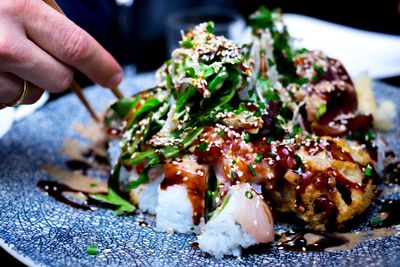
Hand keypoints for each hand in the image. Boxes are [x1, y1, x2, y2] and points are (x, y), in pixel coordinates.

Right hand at [0, 0, 122, 105]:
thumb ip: (46, 18)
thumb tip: (83, 50)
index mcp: (20, 9)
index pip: (76, 46)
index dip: (100, 64)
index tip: (114, 77)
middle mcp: (5, 44)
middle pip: (60, 78)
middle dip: (59, 72)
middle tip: (38, 53)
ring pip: (33, 95)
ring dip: (28, 82)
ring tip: (4, 56)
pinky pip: (8, 101)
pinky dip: (7, 88)